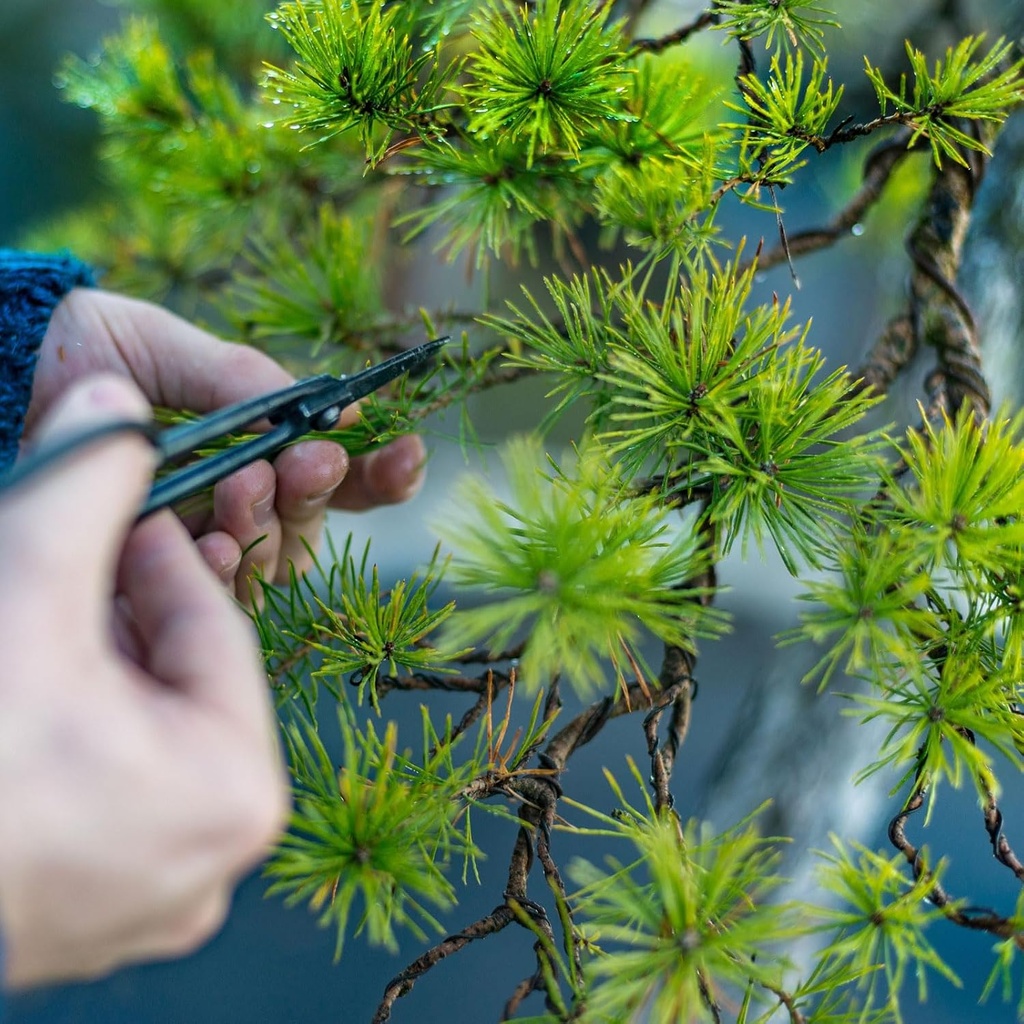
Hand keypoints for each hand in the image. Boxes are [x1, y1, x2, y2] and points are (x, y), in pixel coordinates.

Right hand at [0, 376, 288, 986]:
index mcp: (234, 789)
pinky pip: (105, 789)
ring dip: (92, 664)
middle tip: (79, 559)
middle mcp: (213, 853)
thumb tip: (119, 403)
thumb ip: (83, 489)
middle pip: (177, 683)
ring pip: (138, 734)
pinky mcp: (93, 910)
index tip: (129, 513)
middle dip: (124, 610)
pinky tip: (27, 684)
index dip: (164, 554)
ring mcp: (153, 892)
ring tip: (43, 616)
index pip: (214, 630)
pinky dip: (73, 729)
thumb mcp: (24, 597)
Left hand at [28, 288, 426, 599]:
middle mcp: (231, 503)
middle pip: (311, 519)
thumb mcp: (155, 346)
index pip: (330, 471)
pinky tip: (223, 542)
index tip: (405, 450)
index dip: (376, 471)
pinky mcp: (153, 583)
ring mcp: (196, 546)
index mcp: (248, 447)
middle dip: (318, 489)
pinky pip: (217, 593)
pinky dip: (232, 568)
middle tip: (307, 459)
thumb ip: (237, 376)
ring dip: (276, 523)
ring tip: (250, 484)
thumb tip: (331, 407)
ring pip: (274, 558)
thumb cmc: (66, 356)